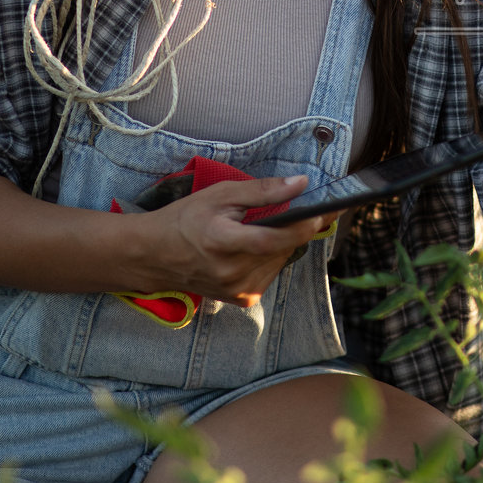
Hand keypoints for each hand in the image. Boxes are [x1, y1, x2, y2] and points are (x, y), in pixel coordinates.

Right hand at [133, 175, 336, 307]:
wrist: (156, 256)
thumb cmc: (186, 219)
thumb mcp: (221, 194)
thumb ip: (263, 190)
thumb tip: (301, 184)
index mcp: (222, 243)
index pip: (272, 239)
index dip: (302, 225)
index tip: (326, 210)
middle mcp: (231, 272)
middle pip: (282, 249)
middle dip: (300, 228)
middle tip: (313, 210)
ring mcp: (237, 289)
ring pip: (281, 261)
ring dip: (284, 243)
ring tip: (275, 226)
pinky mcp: (242, 298)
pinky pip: (272, 272)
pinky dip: (273, 257)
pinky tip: (258, 246)